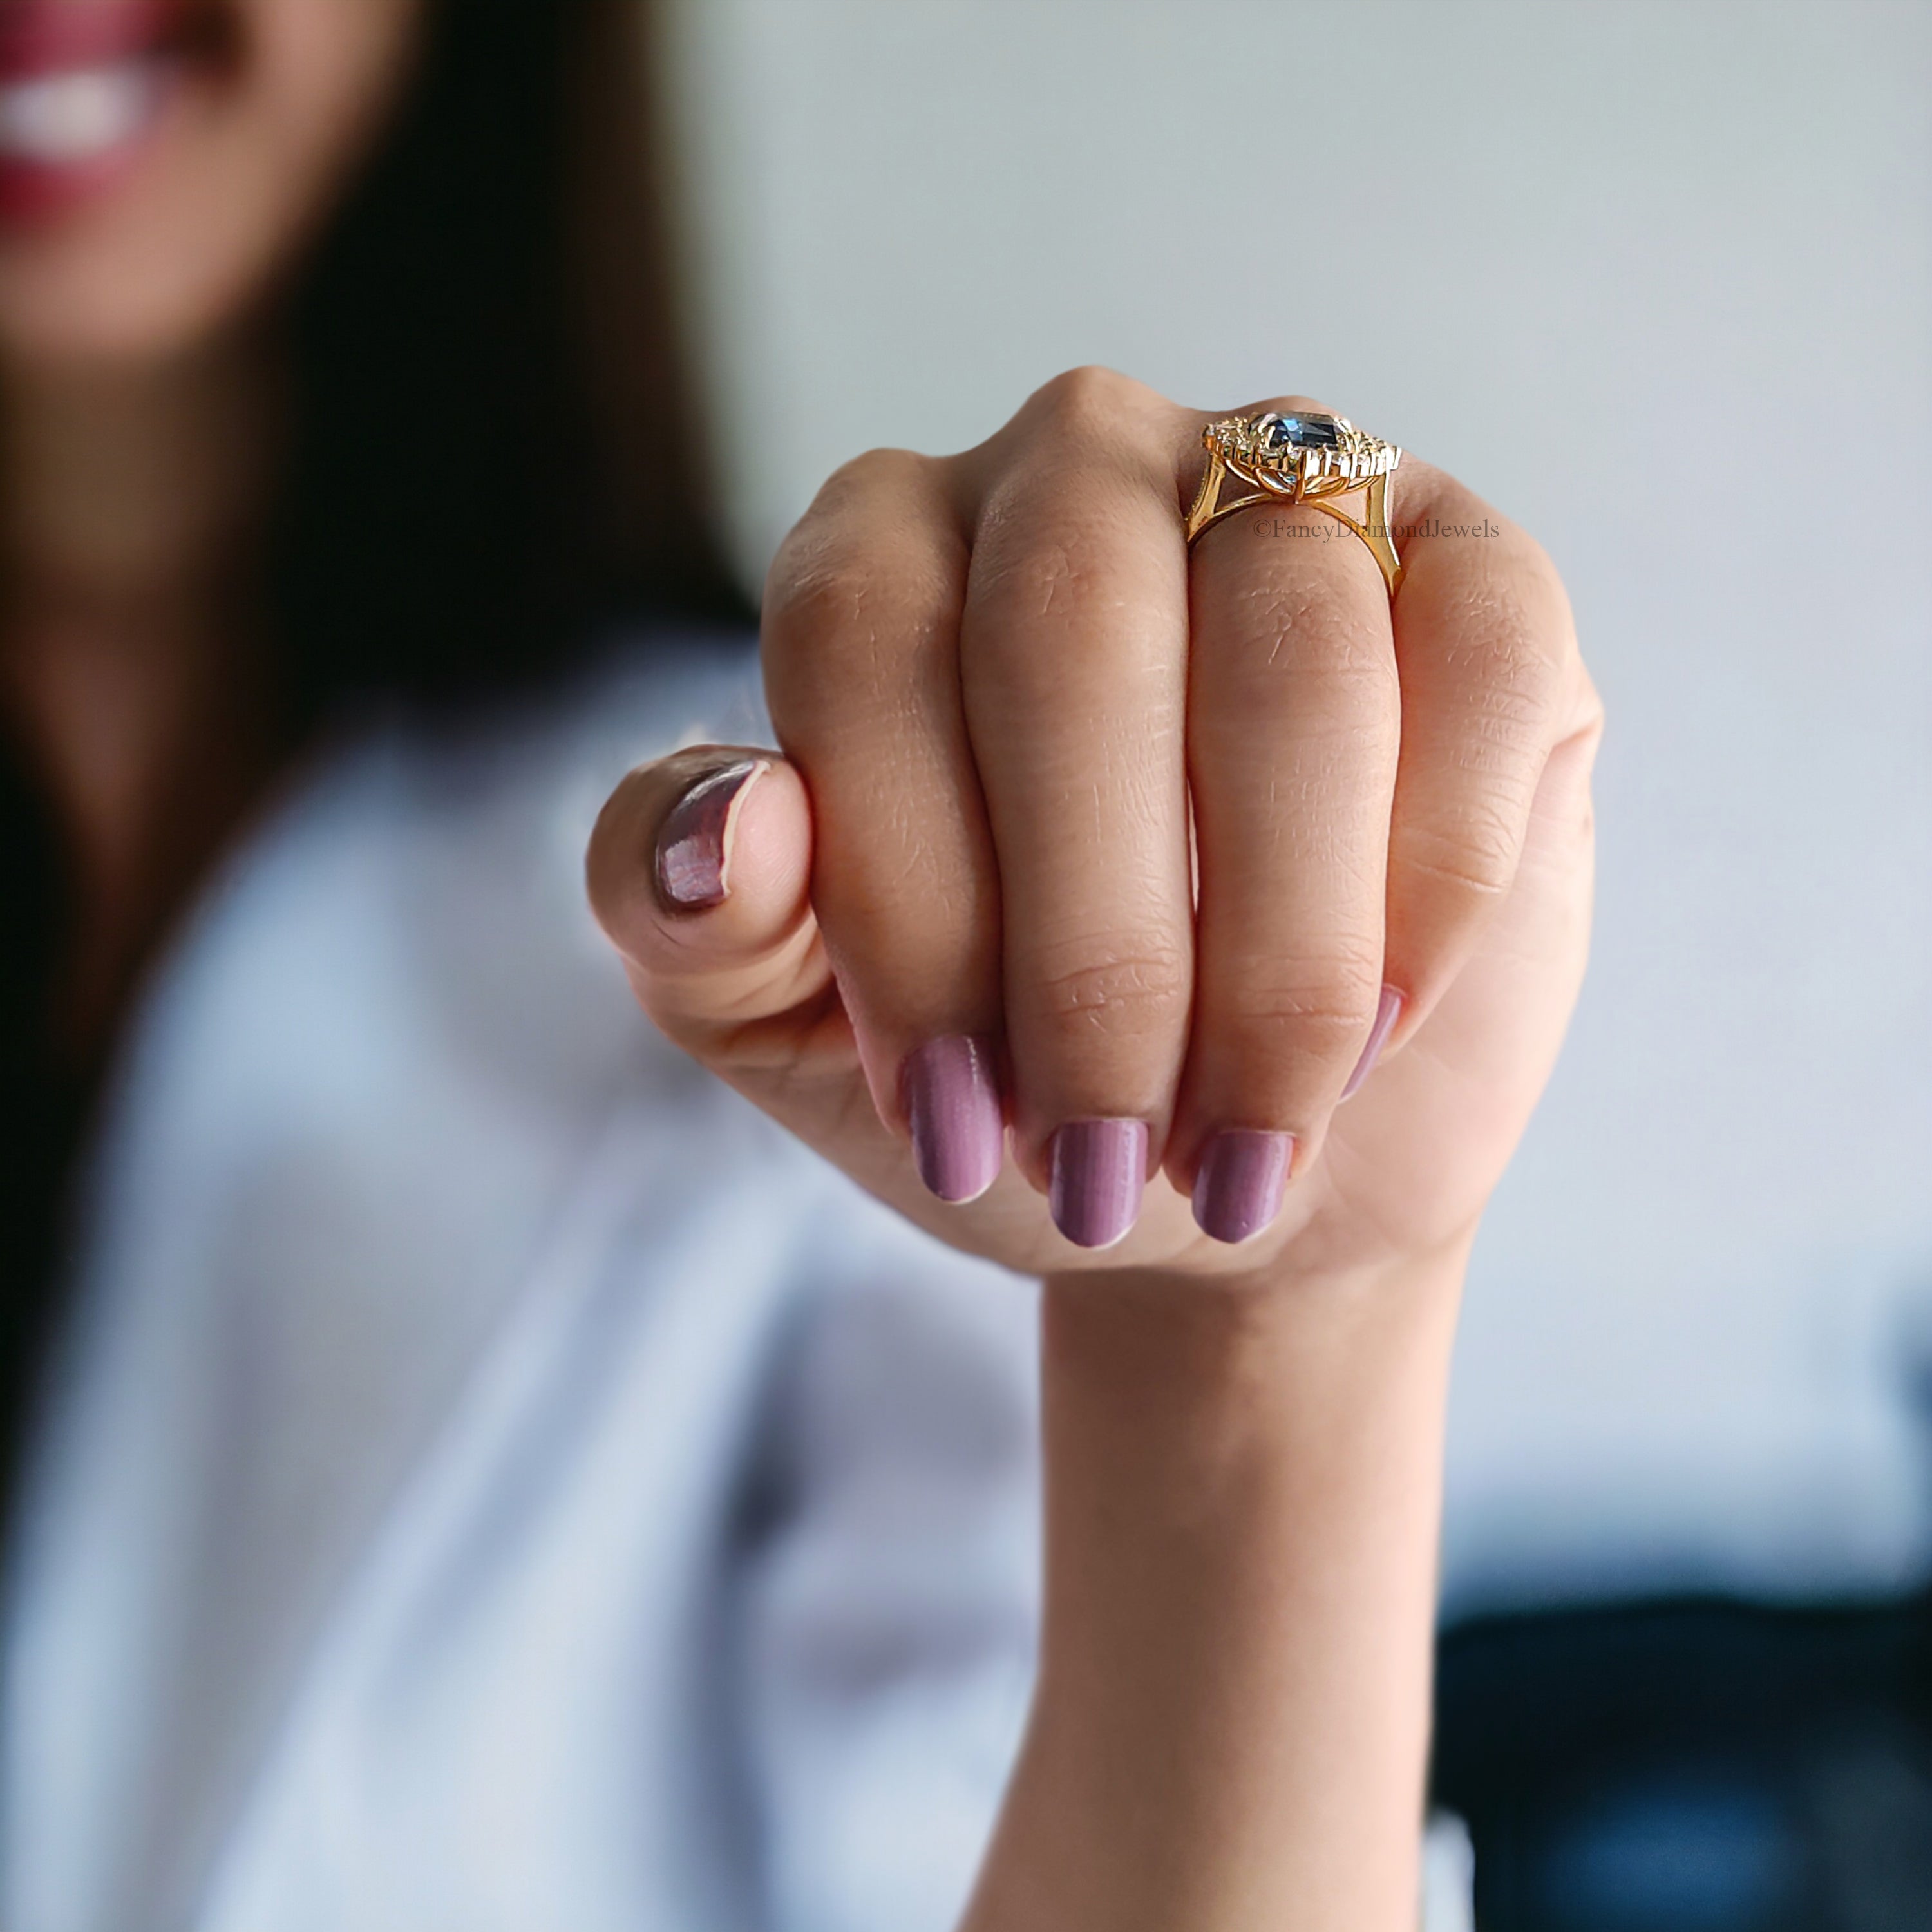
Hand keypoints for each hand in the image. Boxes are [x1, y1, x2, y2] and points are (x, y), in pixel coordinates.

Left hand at [589, 368, 1598, 1285]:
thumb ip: (693, 924)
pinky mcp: (1471, 569)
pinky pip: (1481, 653)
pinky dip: (1437, 874)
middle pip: (1076, 625)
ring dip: (1275, 950)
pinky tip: (1386, 1015)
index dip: (910, 904)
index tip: (954, 1120)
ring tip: (1246, 1130)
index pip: (862, 648)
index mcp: (880, 553)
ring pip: (1293, 649)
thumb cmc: (993, 1077)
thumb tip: (721, 833)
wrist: (1216, 1156)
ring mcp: (1286, 492)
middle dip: (1096, 948)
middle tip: (1106, 1157)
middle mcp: (1075, 473)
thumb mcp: (790, 1029)